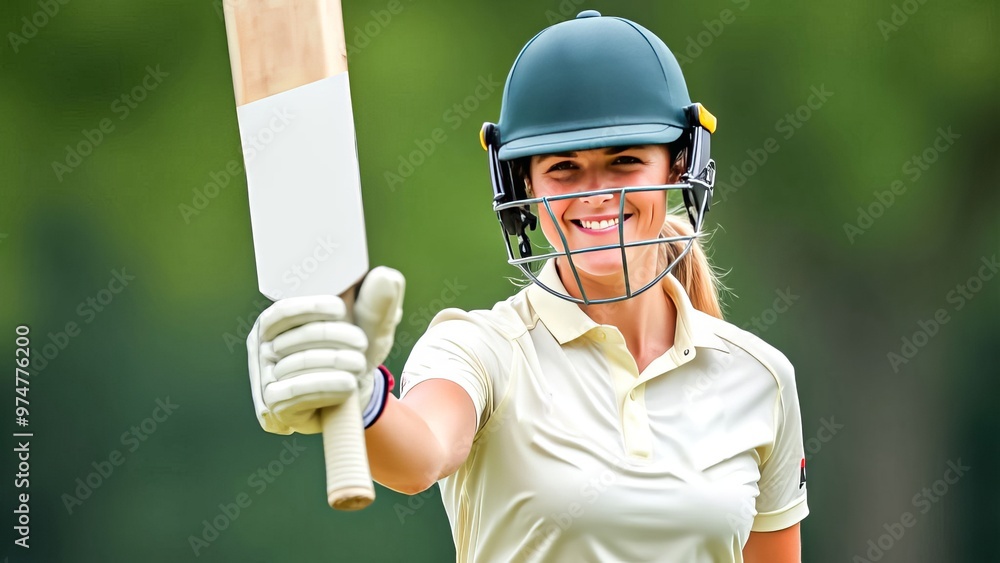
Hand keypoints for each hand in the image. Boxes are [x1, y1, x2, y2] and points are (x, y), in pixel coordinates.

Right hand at [247, 267, 404, 433]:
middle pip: (295, 337)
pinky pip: (295, 391)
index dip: (310, 307)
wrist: (350, 395)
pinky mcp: (272, 404)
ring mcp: (264, 376)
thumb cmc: (353, 351)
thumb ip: (377, 303)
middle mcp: (263, 347)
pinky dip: (325, 386)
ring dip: (334, 364)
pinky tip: (348, 386)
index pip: (284, 311)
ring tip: (360, 367)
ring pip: (296, 364)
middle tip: (363, 344)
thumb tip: (386, 276)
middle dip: (333, 337)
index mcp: (277, 321)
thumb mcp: (369, 328)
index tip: (340, 308)